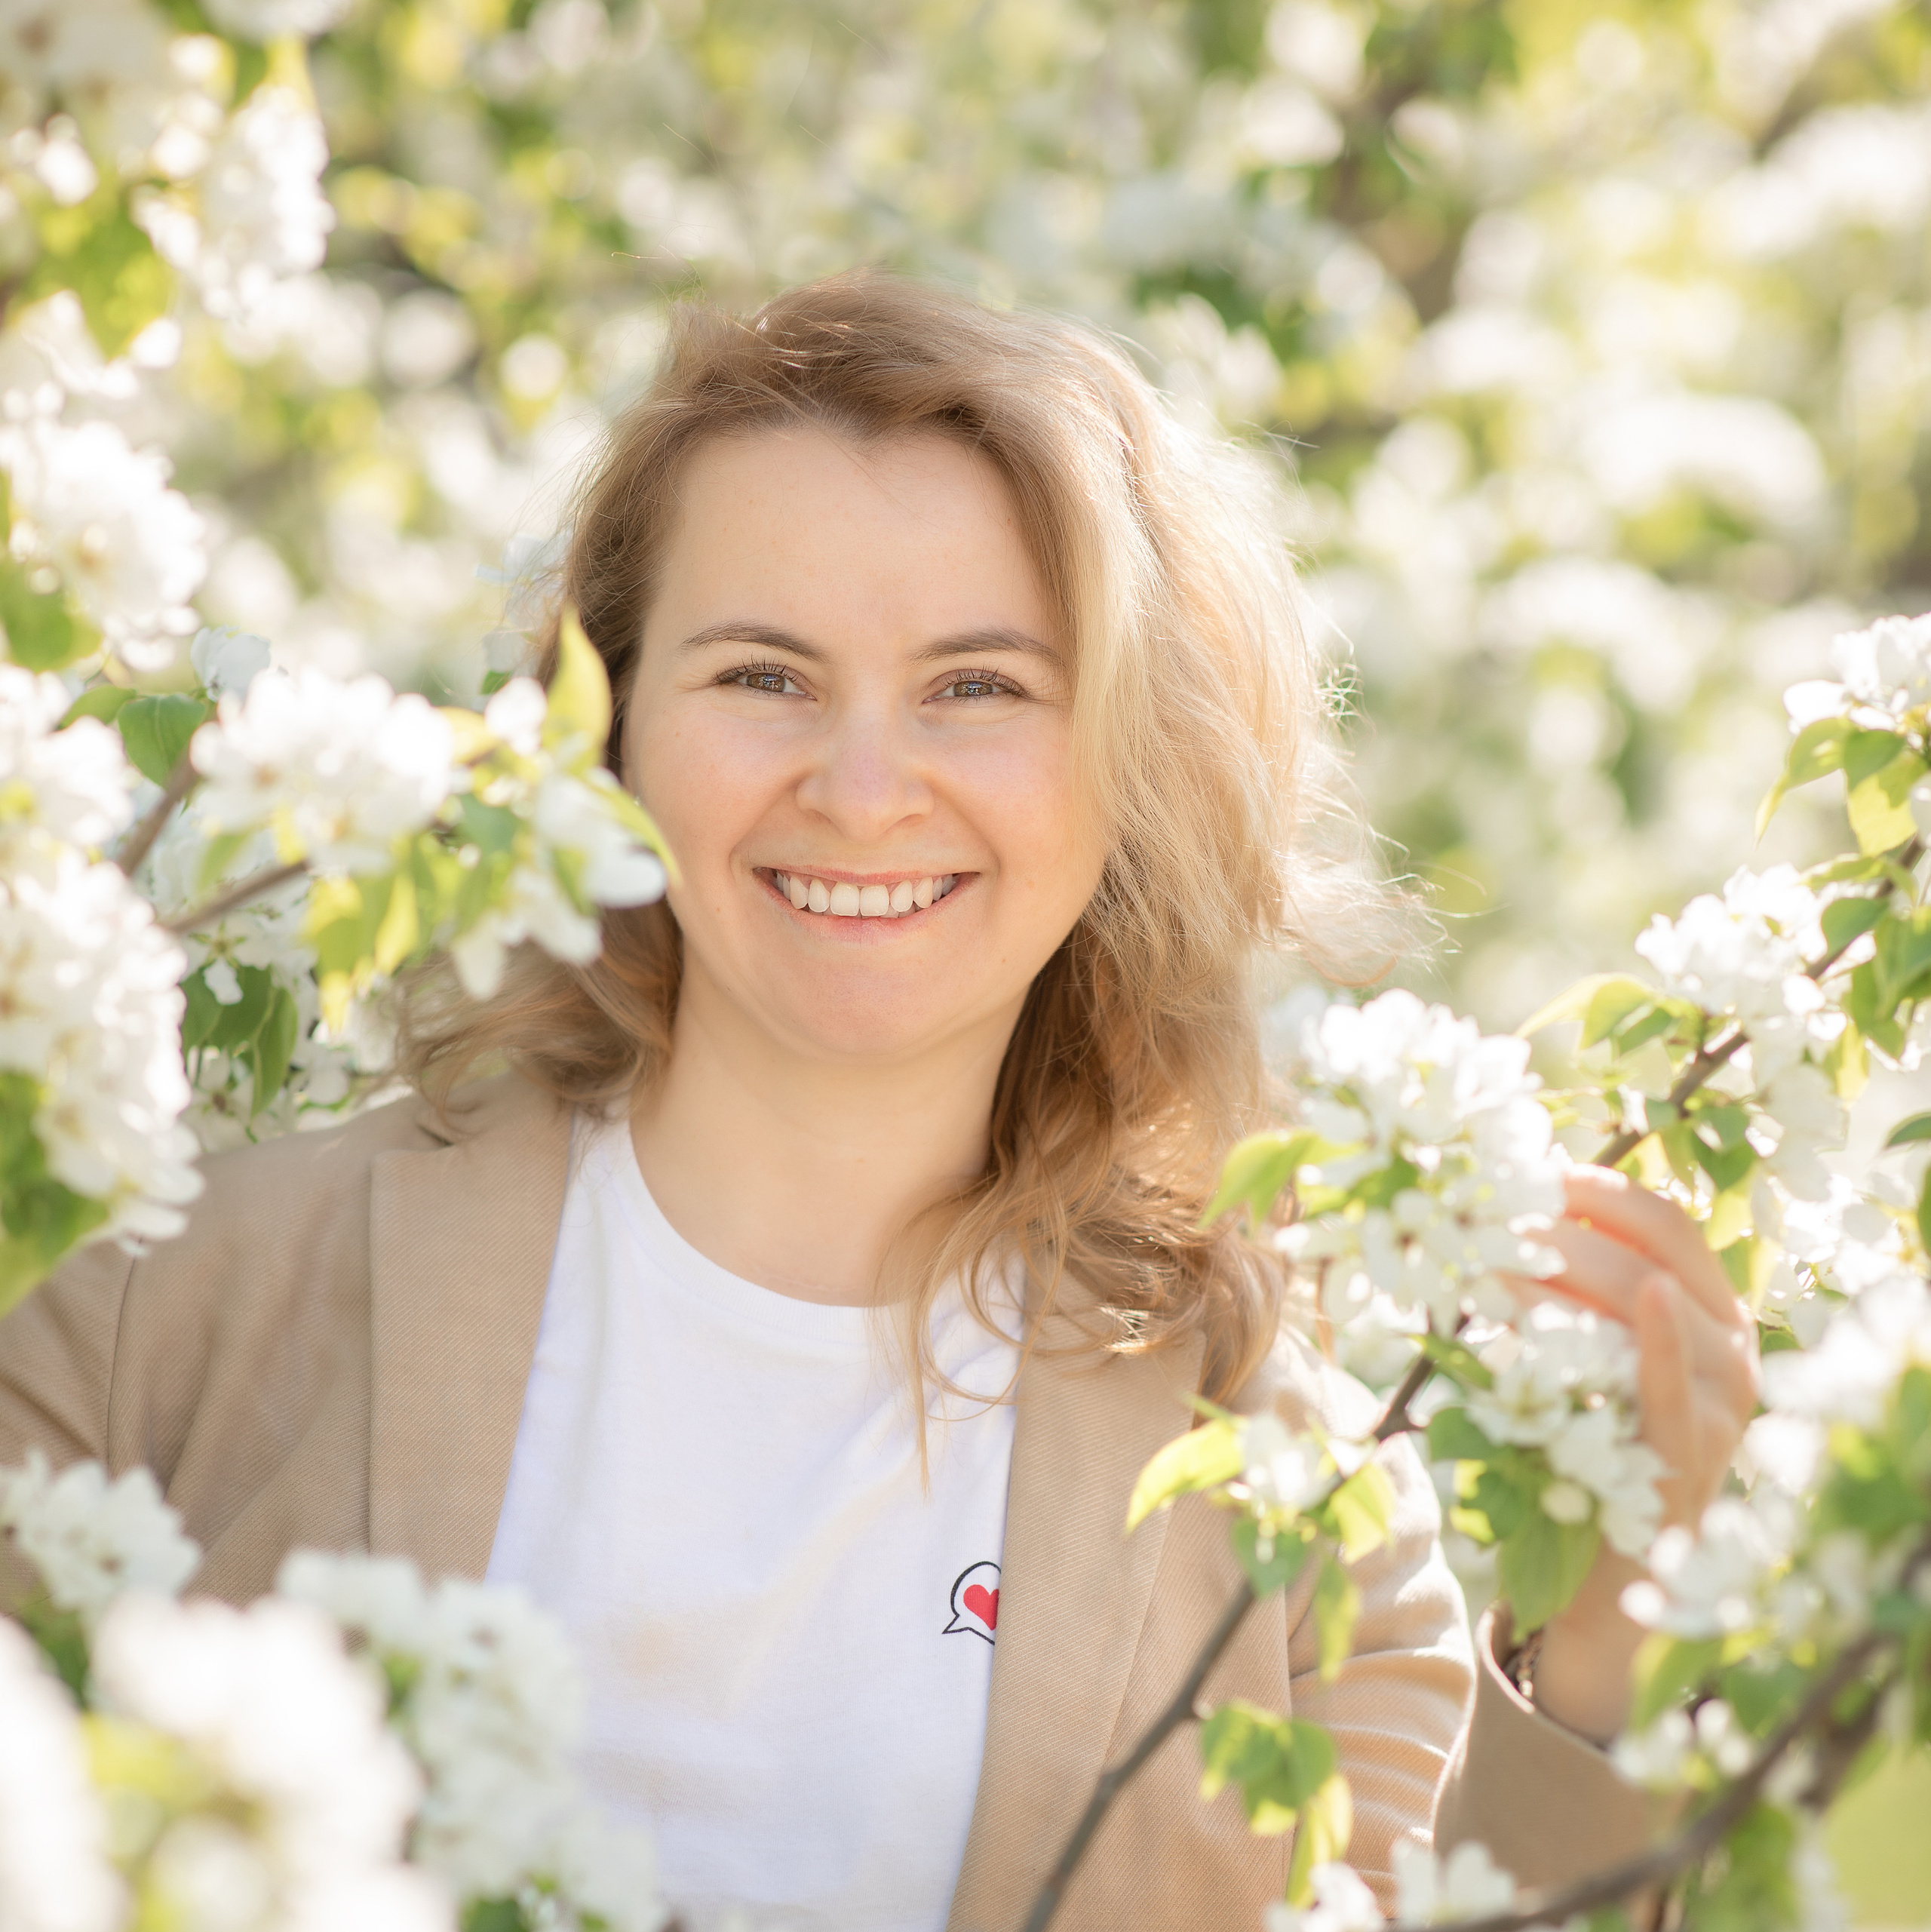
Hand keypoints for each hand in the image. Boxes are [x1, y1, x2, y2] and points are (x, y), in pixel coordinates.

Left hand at [1505, 1167, 1760, 1742]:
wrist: (1601, 1580)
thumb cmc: (1584, 1452)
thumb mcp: (1579, 1360)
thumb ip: (1563, 1293)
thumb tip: (1493, 1212)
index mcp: (1710, 1311)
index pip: (1664, 1220)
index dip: (1597, 1186)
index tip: (1524, 1167)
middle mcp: (1731, 1348)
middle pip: (1650, 1253)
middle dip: (1562, 1226)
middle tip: (1485, 1212)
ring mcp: (1722, 1404)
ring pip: (1649, 1307)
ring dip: (1563, 1272)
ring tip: (1488, 1259)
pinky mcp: (1695, 1458)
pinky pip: (1678, 1388)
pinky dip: (1660, 1340)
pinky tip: (1646, 1298)